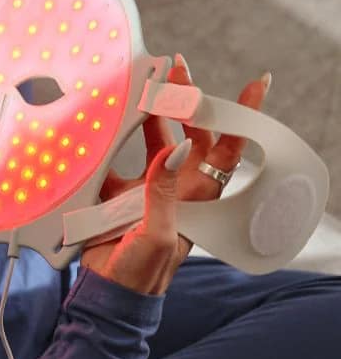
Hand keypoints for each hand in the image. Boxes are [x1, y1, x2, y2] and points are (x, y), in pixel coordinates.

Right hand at [79, 56, 270, 294]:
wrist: (111, 292)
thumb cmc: (144, 271)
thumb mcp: (158, 233)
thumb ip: (163, 192)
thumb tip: (173, 151)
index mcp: (197, 193)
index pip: (228, 147)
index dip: (243, 115)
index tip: (256, 84)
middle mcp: (177, 184)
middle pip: (190, 132)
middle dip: (187, 98)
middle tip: (177, 66)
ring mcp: (149, 187)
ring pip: (155, 139)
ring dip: (151, 112)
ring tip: (147, 83)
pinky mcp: (120, 193)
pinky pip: (117, 160)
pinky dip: (110, 143)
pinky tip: (103, 125)